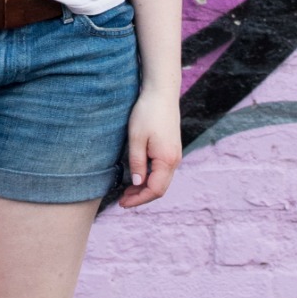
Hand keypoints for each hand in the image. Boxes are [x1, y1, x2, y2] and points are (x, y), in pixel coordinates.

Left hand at [118, 87, 182, 207]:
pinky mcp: (171, 150)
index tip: (122, 203)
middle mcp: (174, 160)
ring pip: (161, 181)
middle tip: (122, 201)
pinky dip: (150, 179)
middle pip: (160, 188)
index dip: (138, 199)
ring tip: (127, 192)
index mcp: (167, 160)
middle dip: (141, 197)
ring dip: (145, 189)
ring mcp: (174, 155)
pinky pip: (162, 172)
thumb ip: (137, 162)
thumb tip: (137, 183)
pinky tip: (137, 178)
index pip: (154, 190)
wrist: (161, 94)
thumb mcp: (136, 139)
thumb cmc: (147, 113)